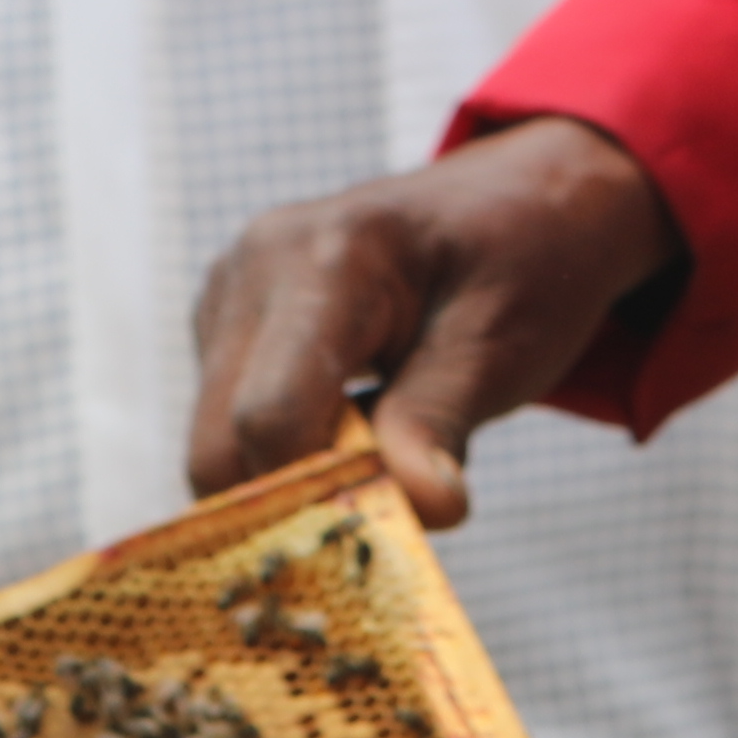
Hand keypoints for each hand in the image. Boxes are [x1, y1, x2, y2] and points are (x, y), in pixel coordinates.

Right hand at [184, 117, 679, 529]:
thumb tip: (423, 515)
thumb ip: (440, 426)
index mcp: (324, 256)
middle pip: (217, 443)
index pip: (271, 413)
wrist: (520, 200)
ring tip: (378, 461)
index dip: (315, 497)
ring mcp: (230, 292)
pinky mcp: (227, 323)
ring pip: (215, 443)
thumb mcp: (500, 344)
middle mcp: (254, 266)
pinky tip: (353, 433)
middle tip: (376, 525)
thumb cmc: (523, 260)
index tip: (384, 537)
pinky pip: (227, 421)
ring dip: (289, 479)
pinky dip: (284, 453)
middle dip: (289, 503)